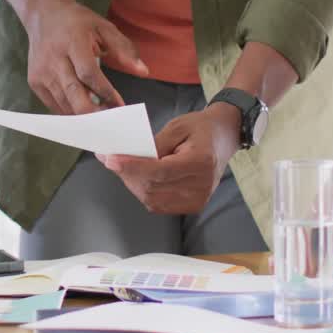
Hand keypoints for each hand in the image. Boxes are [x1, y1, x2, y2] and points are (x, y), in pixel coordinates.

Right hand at [23, 0, 148, 114]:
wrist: (43, 16)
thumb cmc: (78, 22)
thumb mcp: (104, 27)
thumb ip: (124, 49)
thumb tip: (143, 72)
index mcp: (72, 41)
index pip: (88, 73)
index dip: (105, 92)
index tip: (120, 106)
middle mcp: (53, 58)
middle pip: (73, 93)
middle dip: (93, 113)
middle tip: (112, 122)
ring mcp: (41, 72)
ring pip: (63, 103)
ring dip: (84, 116)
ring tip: (103, 120)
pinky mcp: (34, 81)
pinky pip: (53, 105)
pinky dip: (70, 113)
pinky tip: (85, 115)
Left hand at [98, 103, 241, 213]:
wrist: (223, 138)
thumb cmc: (200, 128)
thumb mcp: (177, 126)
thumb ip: (155, 144)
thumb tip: (129, 158)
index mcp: (201, 162)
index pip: (159, 171)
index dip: (132, 167)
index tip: (111, 159)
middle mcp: (201, 186)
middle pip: (153, 188)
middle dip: (127, 174)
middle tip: (109, 159)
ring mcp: (198, 199)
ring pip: (152, 199)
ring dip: (132, 183)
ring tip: (121, 167)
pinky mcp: (192, 205)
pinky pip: (159, 204)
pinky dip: (143, 191)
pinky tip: (136, 176)